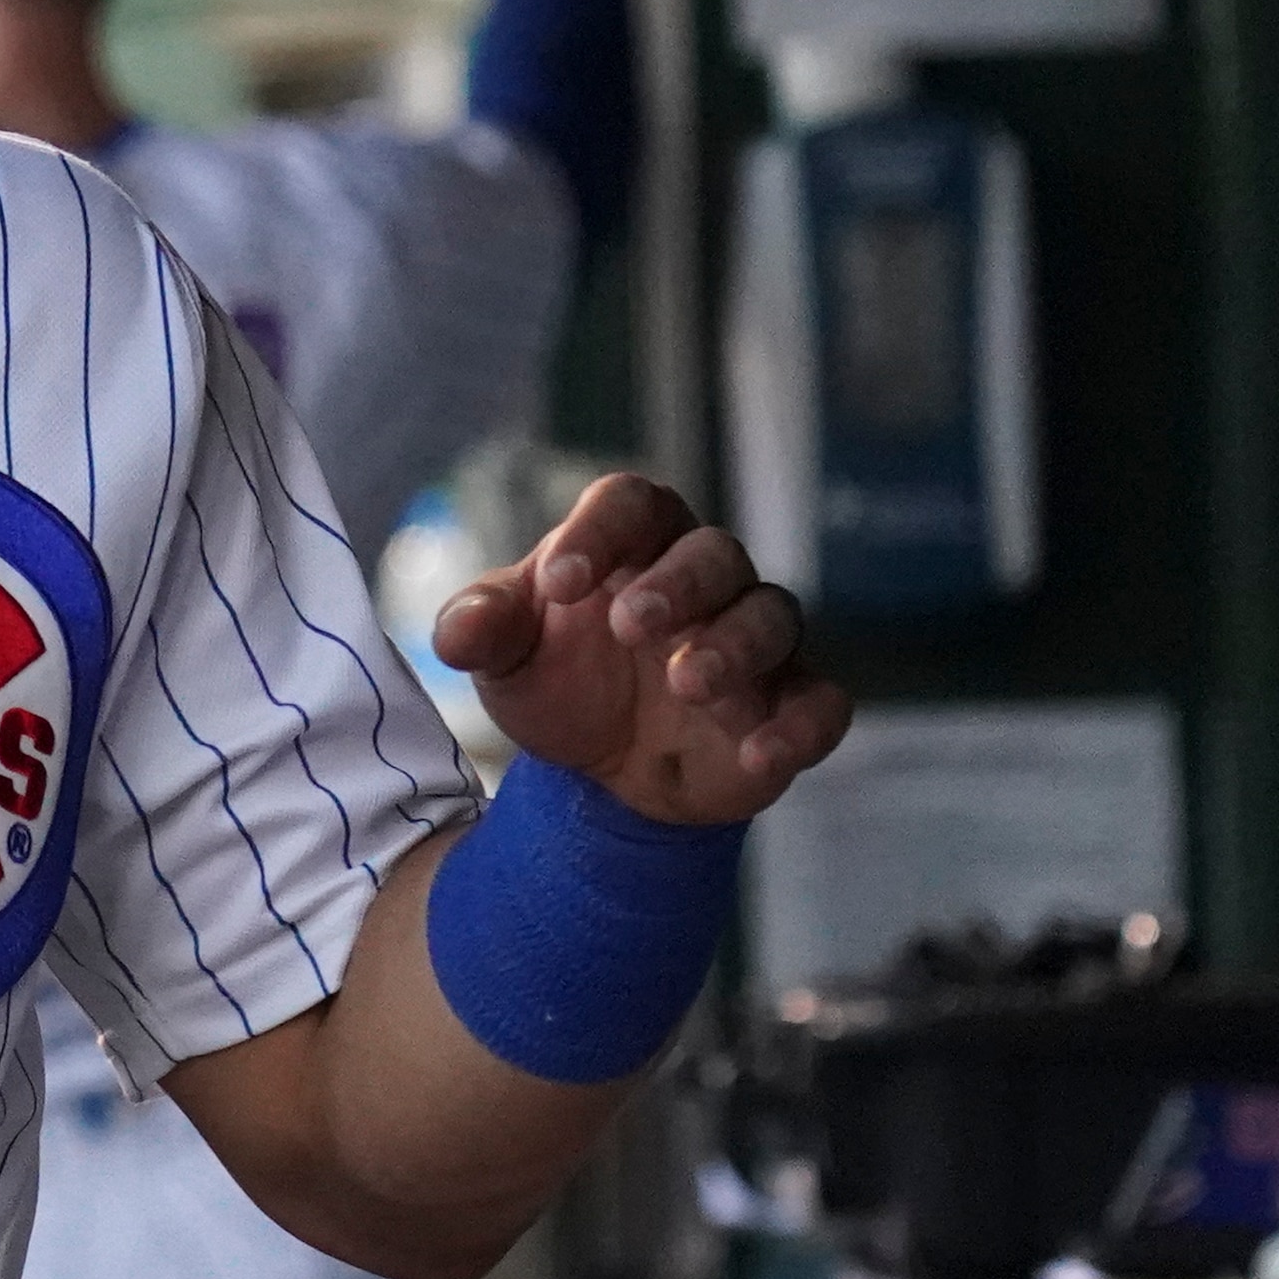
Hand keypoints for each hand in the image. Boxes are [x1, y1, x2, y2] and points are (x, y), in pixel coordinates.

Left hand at [431, 472, 847, 826]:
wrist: (600, 775)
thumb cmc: (559, 682)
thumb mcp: (504, 658)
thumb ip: (480, 631)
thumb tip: (457, 634)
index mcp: (634, 545)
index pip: (631, 503)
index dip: (599, 532)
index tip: (557, 585)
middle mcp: (705, 580)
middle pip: (714, 552)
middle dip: (677, 583)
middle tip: (628, 625)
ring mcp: (755, 642)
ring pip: (771, 617)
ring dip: (732, 646)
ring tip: (684, 683)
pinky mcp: (788, 706)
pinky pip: (821, 704)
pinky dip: (799, 726)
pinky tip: (758, 755)